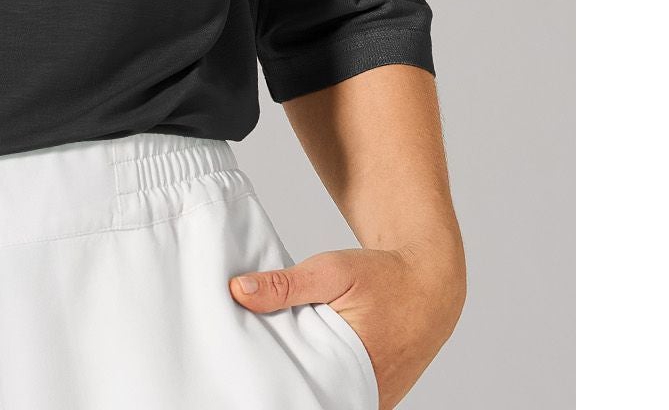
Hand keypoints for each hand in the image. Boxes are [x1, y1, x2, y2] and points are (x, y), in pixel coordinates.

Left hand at [228, 242, 465, 409]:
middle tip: (255, 356)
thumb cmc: (385, 278)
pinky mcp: (372, 392)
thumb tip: (238, 291)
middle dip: (285, 376)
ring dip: (303, 375)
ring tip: (276, 353)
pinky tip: (301, 355)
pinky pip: (339, 390)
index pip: (301, 390)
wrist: (429, 285)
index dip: (273, 378)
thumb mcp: (332, 271)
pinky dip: (320, 375)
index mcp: (353, 371)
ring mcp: (370, 396)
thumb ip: (285, 285)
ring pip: (324, 393)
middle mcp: (364, 393)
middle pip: (310, 394)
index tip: (249, 363)